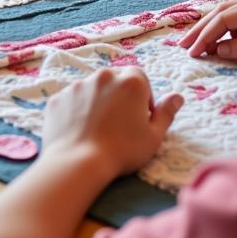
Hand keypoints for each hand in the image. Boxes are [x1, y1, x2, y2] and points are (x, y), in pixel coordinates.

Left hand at [43, 68, 183, 179]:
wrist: (79, 161)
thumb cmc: (123, 150)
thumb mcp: (154, 136)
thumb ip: (166, 113)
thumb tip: (177, 97)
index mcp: (130, 82)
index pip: (139, 77)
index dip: (143, 97)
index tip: (140, 118)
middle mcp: (102, 76)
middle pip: (114, 81)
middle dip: (119, 97)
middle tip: (120, 125)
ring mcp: (77, 85)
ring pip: (92, 90)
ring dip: (97, 103)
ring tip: (98, 130)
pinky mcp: (58, 97)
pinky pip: (71, 101)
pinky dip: (76, 111)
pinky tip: (80, 132)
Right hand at [178, 0, 236, 69]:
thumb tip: (217, 50)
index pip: (225, 17)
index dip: (206, 34)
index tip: (193, 50)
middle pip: (221, 10)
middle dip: (202, 28)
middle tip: (184, 44)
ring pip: (226, 12)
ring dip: (210, 28)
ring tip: (194, 43)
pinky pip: (236, 18)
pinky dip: (223, 29)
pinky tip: (213, 40)